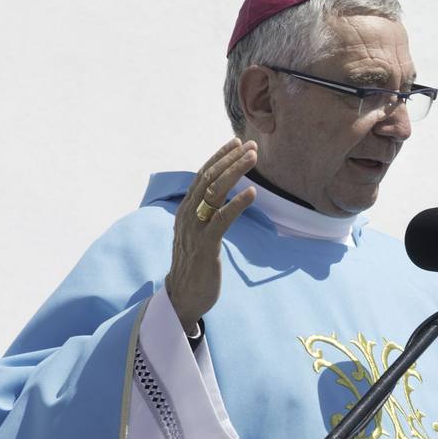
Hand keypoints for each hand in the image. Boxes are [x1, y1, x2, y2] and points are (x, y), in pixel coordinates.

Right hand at [165, 139, 258, 333]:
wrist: (183, 296)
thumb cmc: (195, 265)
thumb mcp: (198, 233)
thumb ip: (205, 214)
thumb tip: (219, 197)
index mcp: (186, 210)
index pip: (202, 175)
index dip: (219, 157)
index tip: (237, 142)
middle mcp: (187, 214)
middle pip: (208, 178)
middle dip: (230, 159)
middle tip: (251, 145)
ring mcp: (195, 229)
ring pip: (214, 192)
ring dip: (235, 172)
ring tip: (253, 158)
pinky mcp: (206, 245)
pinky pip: (221, 219)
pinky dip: (237, 203)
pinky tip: (252, 193)